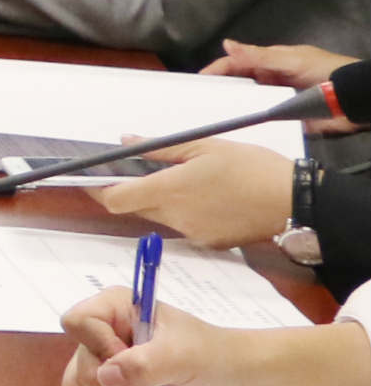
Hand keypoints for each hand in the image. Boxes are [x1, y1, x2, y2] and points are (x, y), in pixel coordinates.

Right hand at [60, 295, 260, 385]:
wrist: (234, 385)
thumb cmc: (213, 357)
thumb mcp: (182, 355)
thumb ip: (144, 364)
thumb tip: (106, 376)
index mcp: (114, 310)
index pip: (77, 322)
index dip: (98, 346)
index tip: (130, 358)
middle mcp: (103, 336)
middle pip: (79, 368)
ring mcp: (105, 368)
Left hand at [97, 140, 296, 249]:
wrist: (296, 203)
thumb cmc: (253, 167)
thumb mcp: (206, 146)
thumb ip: (161, 149)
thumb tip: (126, 142)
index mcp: (170, 190)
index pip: (115, 199)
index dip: (98, 189)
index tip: (90, 176)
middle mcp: (175, 217)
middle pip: (135, 207)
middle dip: (131, 190)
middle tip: (135, 169)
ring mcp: (192, 233)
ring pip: (158, 216)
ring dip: (159, 200)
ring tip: (182, 178)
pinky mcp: (209, 243)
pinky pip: (183, 226)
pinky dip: (183, 211)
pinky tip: (206, 196)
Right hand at [206, 40, 362, 133]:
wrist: (354, 100)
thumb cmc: (325, 72)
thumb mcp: (290, 60)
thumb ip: (258, 56)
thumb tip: (226, 44)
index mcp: (271, 64)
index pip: (237, 65)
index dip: (217, 71)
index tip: (198, 82)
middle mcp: (271, 83)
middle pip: (240, 86)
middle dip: (221, 92)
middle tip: (199, 104)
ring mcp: (278, 103)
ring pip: (249, 106)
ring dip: (235, 111)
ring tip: (213, 121)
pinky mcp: (287, 122)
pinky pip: (265, 124)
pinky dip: (253, 127)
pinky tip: (237, 134)